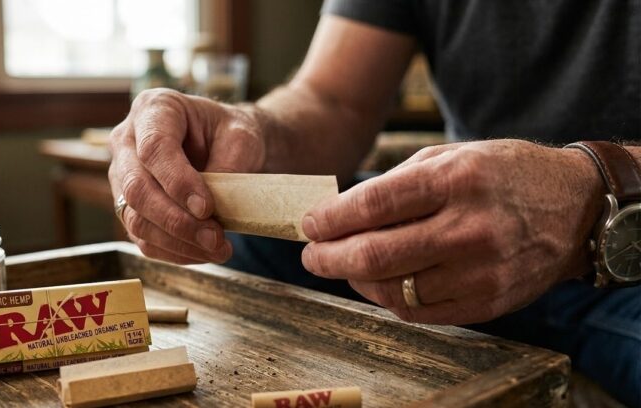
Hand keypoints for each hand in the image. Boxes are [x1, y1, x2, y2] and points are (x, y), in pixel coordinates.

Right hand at [109, 88, 264, 263]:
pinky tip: (202, 252)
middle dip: (176, 220)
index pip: (153, 149)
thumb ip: (226, 165)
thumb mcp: (240, 136)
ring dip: (176, 241)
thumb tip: (208, 209)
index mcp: (154, 108)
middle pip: (136, 187)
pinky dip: (173, 251)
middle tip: (214, 238)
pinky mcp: (129, 206)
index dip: (177, 182)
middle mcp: (127, 140)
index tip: (207, 208)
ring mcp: (122, 176)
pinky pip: (142, 237)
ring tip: (216, 248)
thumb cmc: (229, 133)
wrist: (224, 144)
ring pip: (135, 218)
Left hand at [301, 139, 603, 324]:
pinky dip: (388, 299)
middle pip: (376, 254)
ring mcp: (481, 271)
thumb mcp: (452, 156)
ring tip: (343, 265)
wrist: (574, 207)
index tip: (309, 224)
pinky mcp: (488, 302)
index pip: (373, 206)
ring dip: (355, 280)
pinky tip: (377, 283)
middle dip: (329, 258)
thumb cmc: (504, 174)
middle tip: (311, 255)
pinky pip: (420, 311)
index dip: (330, 219)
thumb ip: (396, 184)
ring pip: (393, 290)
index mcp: (455, 180)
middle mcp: (469, 228)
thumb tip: (340, 212)